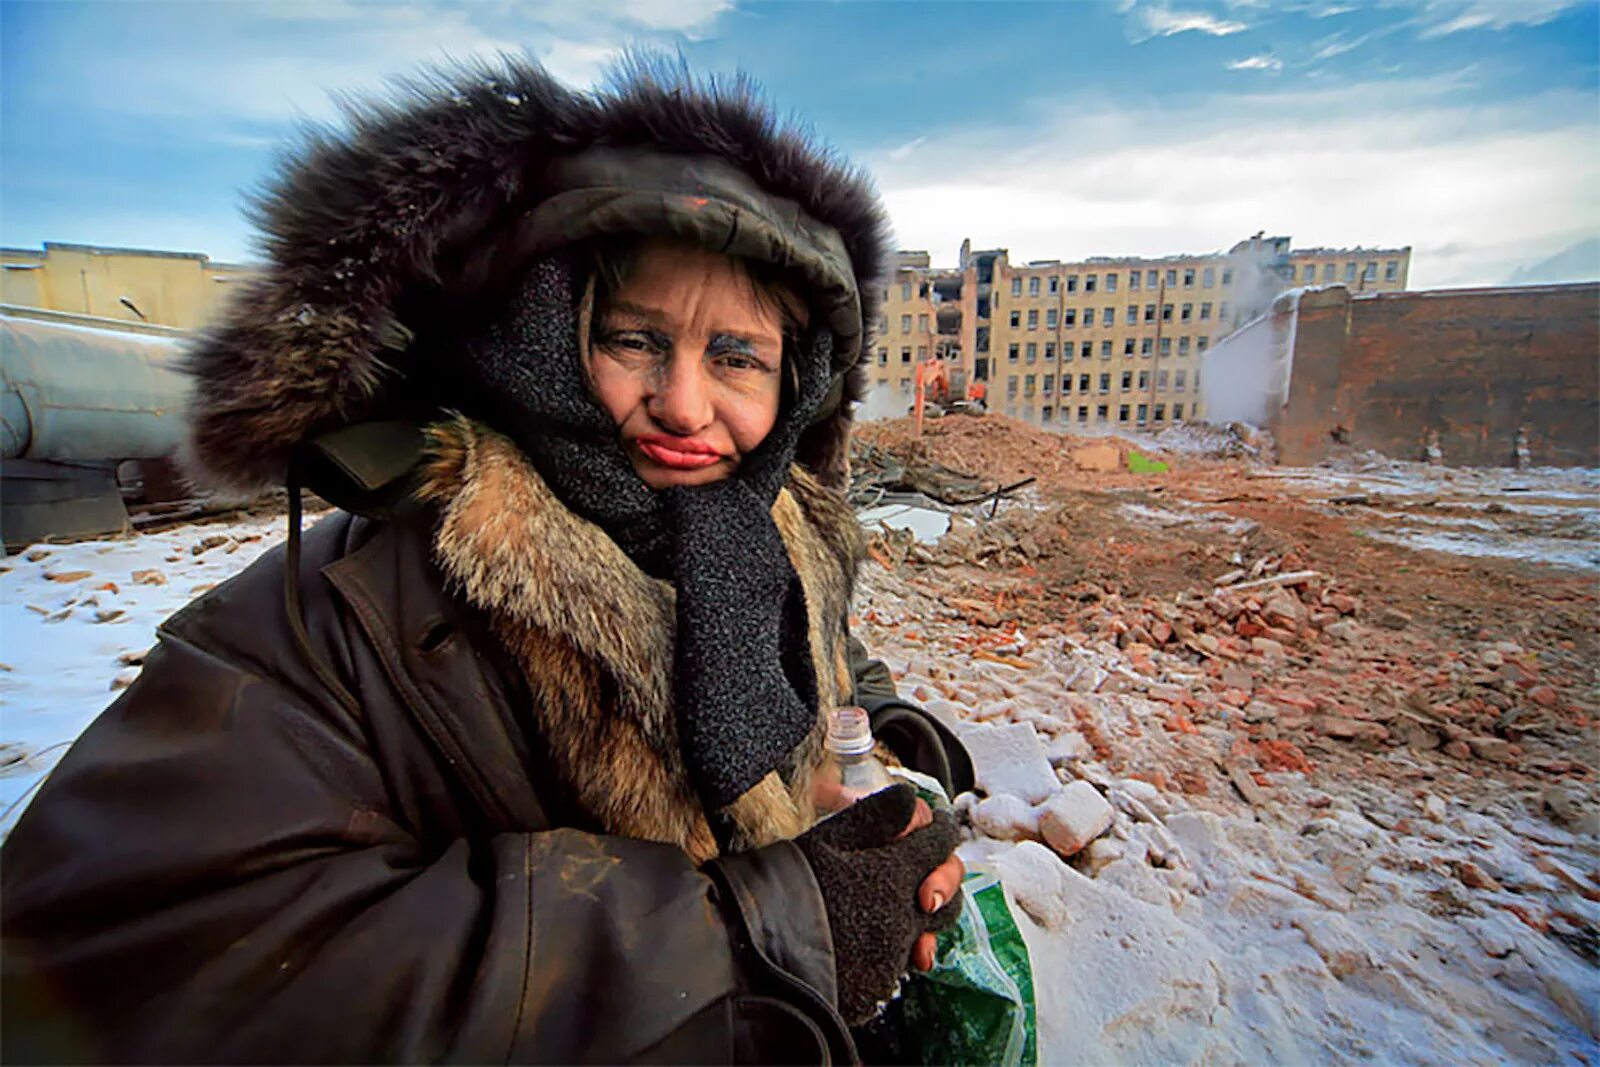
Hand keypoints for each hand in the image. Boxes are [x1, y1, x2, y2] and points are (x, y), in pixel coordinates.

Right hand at [790, 783, 961, 1023]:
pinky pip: (903, 959)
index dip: (938, 828)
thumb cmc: (786, 891)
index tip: (933, 822)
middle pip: (947, 895)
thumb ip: (874, 817)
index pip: (937, 843)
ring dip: (923, 917)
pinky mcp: (880, 983)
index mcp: (892, 873)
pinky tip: (876, 936)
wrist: (758, 957)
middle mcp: (903, 916)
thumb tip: (909, 799)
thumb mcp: (825, 840)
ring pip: (929, 931)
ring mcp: (893, 954)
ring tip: (905, 907)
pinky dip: (898, 945)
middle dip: (941, 878)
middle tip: (921, 869)